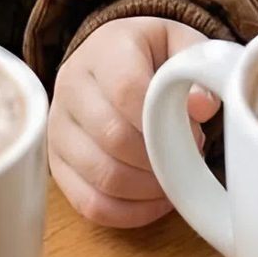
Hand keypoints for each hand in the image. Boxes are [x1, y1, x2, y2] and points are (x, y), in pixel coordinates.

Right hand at [48, 17, 219, 228]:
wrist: (109, 57)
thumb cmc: (150, 55)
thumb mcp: (179, 43)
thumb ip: (195, 65)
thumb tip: (201, 107)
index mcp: (104, 50)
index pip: (128, 90)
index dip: (164, 122)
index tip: (193, 132)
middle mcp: (71, 86)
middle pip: (113, 137)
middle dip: (160, 159)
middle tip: (185, 157)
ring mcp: (58, 127)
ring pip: (102, 175)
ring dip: (147, 188)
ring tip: (172, 178)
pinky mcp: (56, 163)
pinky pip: (89, 202)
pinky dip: (127, 213)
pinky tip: (153, 201)